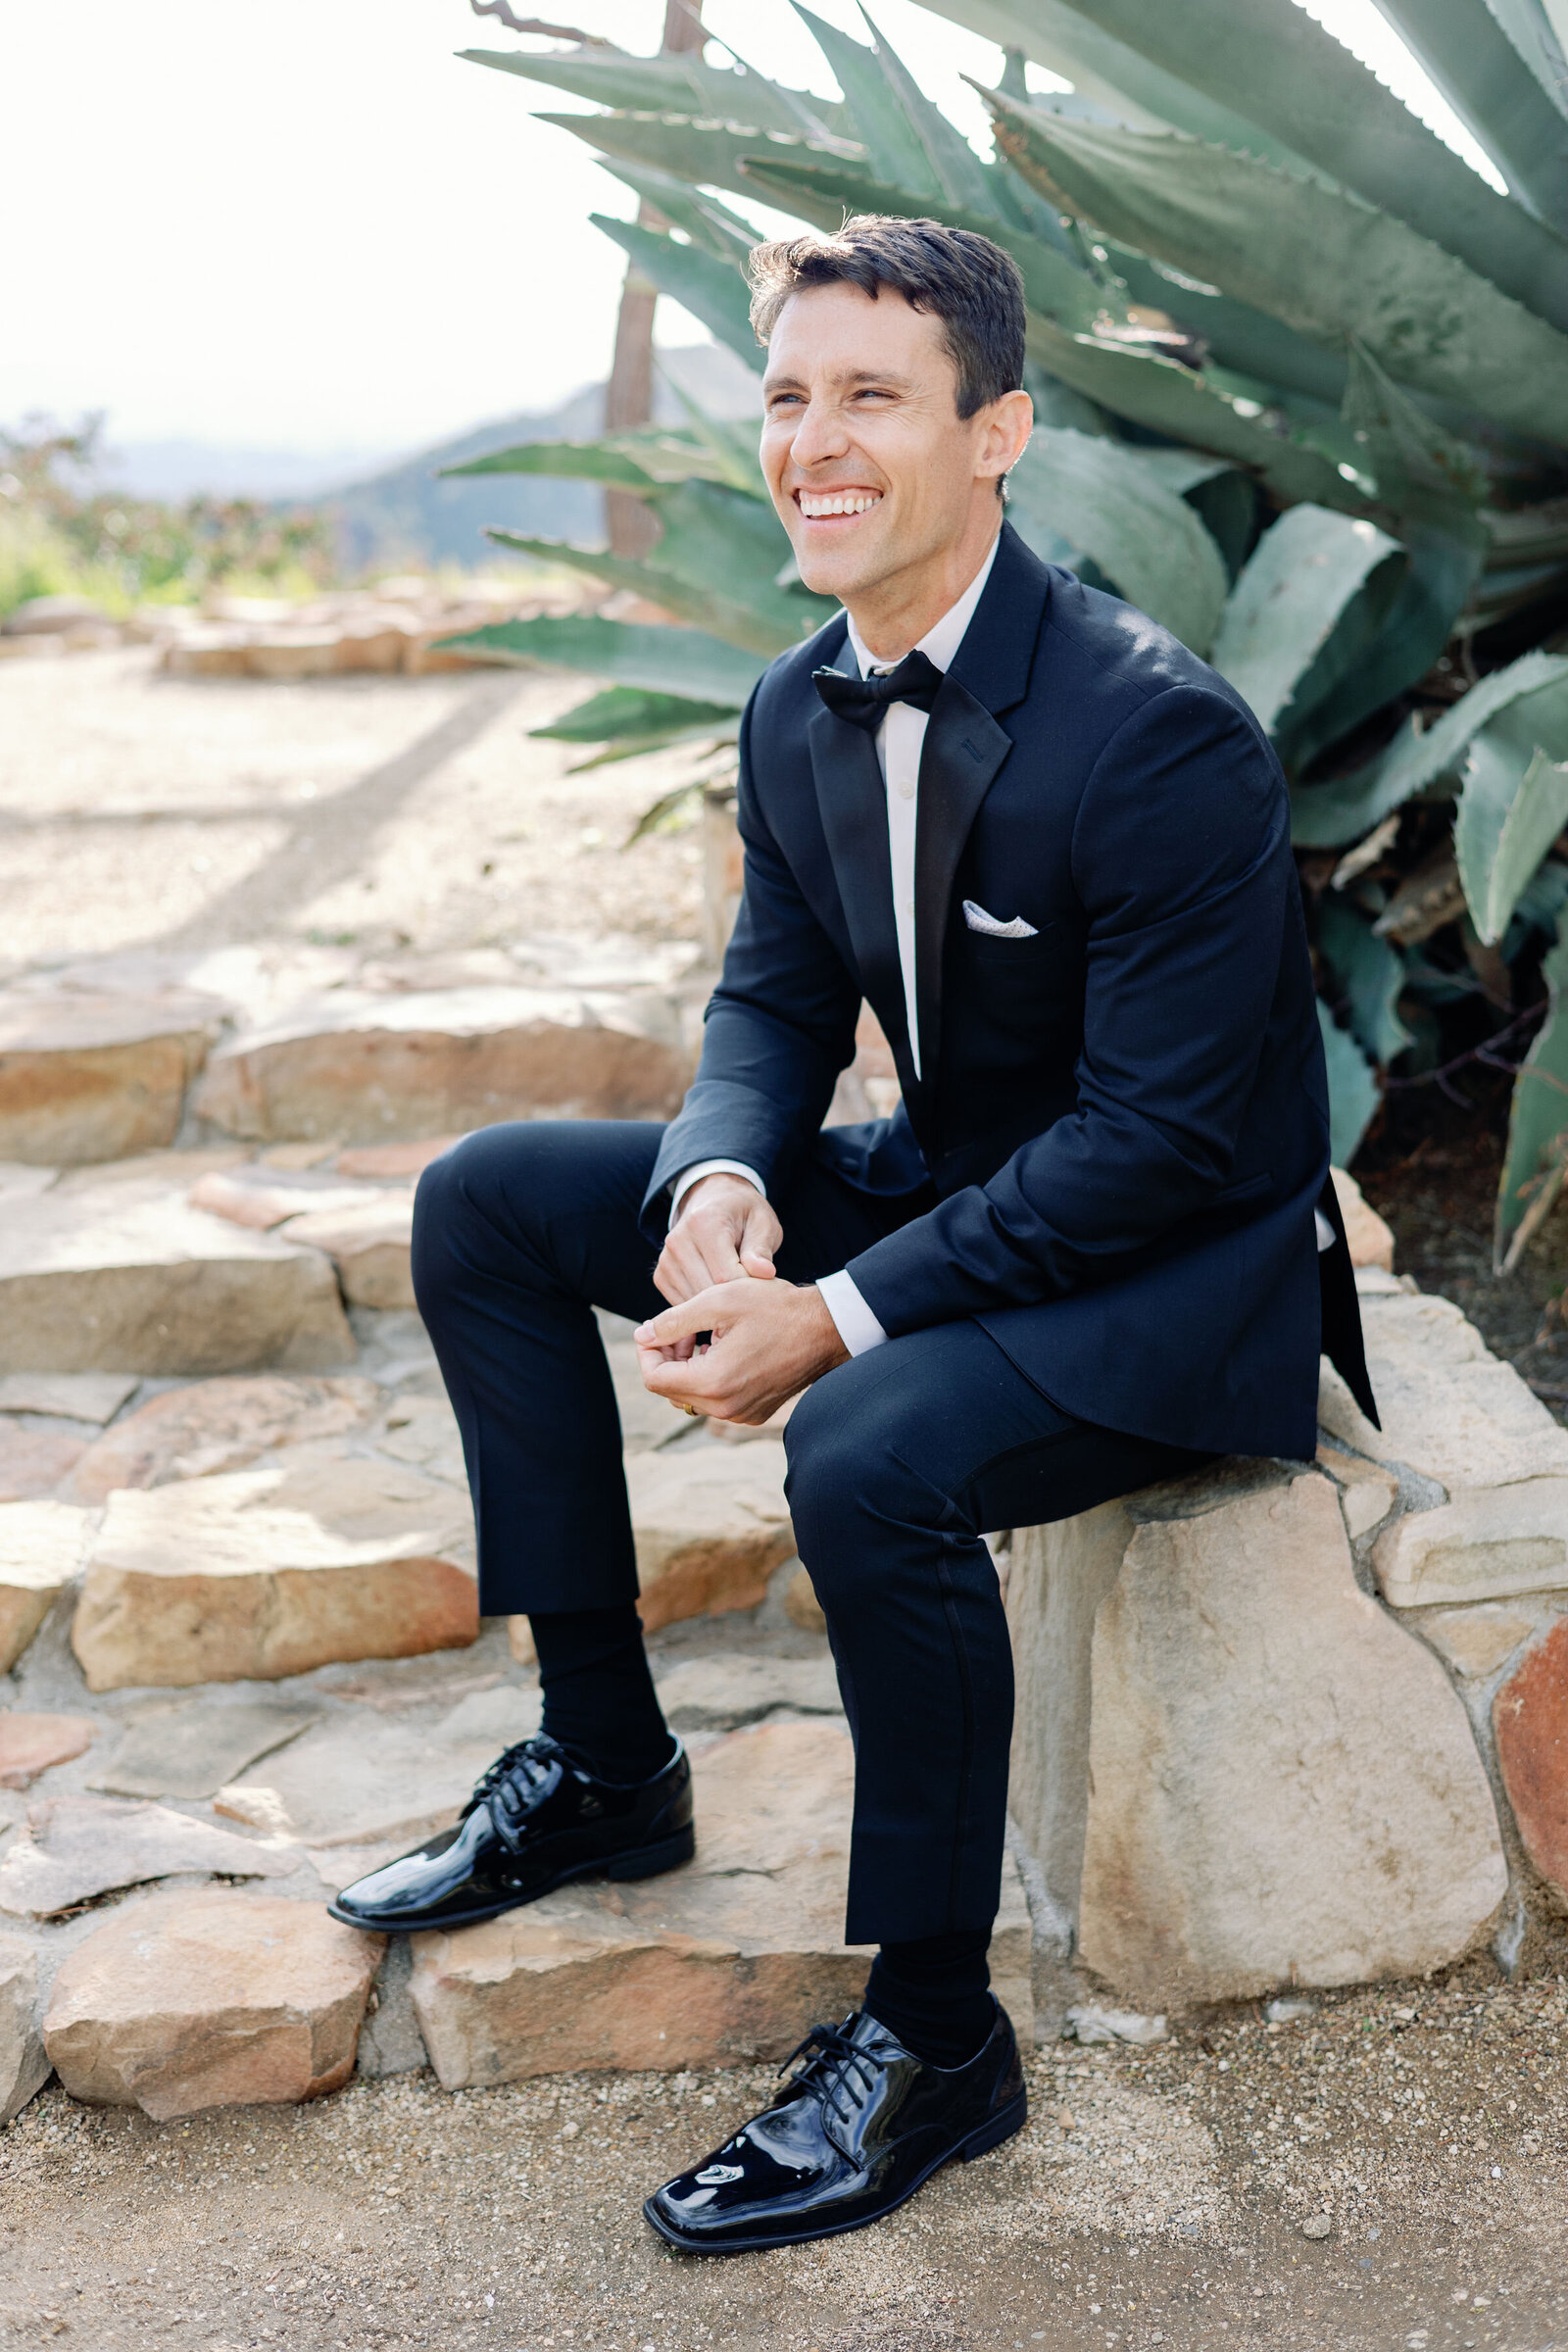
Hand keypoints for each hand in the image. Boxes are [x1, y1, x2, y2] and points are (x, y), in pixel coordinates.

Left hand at [635, 1278, 848, 1424]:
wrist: (825, 1328)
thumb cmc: (775, 1308)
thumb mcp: (718, 1301)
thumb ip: (673, 1320)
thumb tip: (641, 1335)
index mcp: (713, 1381)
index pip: (654, 1378)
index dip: (647, 1351)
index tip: (655, 1328)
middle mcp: (725, 1408)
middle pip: (671, 1391)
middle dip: (667, 1359)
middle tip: (681, 1329)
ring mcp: (741, 1415)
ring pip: (692, 1397)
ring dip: (687, 1368)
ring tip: (702, 1337)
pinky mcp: (754, 1414)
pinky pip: (716, 1401)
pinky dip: (709, 1379)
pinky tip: (723, 1350)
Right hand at [656, 1172, 783, 1305]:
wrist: (714, 1203)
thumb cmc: (744, 1215)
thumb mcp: (762, 1223)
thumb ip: (761, 1249)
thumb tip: (766, 1273)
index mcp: (703, 1223)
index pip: (726, 1275)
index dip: (749, 1288)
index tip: (763, 1284)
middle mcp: (677, 1241)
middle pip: (708, 1291)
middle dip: (734, 1299)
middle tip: (754, 1291)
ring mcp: (666, 1260)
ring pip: (694, 1302)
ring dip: (719, 1305)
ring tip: (737, 1289)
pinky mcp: (661, 1276)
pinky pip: (684, 1304)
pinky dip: (704, 1306)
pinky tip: (719, 1292)